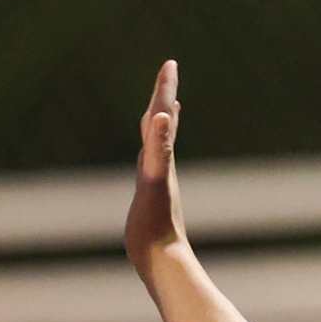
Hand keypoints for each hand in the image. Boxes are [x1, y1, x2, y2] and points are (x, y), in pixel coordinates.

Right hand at [126, 59, 187, 274]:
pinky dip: (154, 152)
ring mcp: (157, 178)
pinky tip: (153, 153)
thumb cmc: (156, 224)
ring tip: (164, 105)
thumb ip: (161, 147)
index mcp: (161, 157)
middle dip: (163, 94)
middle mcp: (161, 163)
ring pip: (158, 142)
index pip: (163, 114)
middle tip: (168, 70)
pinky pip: (152, 165)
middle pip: (162, 121)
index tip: (170, 62)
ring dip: (160, 120)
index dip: (165, 88)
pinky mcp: (150, 195)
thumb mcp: (155, 180)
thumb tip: (167, 114)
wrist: (162, 259)